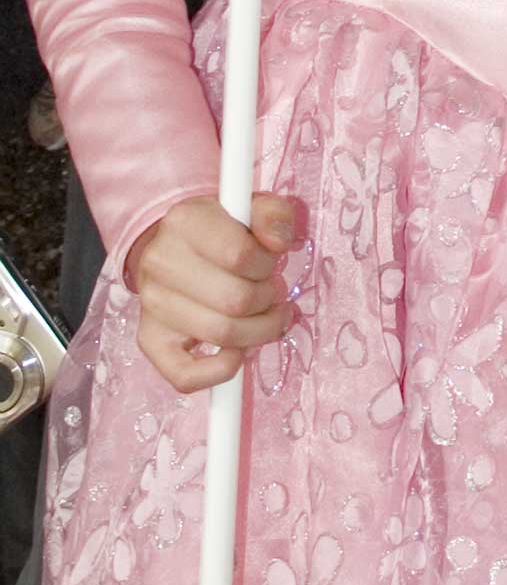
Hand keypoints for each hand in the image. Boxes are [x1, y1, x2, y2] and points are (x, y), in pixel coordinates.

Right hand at [126, 191, 298, 393]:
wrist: (176, 247)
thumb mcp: (252, 208)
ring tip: (264, 313)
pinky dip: (221, 370)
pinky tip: (238, 351)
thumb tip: (279, 242)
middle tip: (271, 289)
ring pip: (221, 334)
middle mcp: (159, 262)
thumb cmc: (223, 229)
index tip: (271, 259)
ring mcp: (150, 305)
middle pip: (236, 299)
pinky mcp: (150, 340)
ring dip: (258, 329)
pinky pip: (185, 375)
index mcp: (183, 220)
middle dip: (268, 297)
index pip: (240, 255)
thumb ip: (273, 215)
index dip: (267, 263)